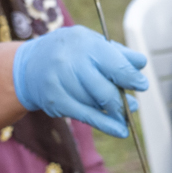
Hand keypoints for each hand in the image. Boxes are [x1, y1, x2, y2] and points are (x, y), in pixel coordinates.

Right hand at [10, 26, 148, 138]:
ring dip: (112, 112)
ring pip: (94, 103)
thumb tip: (141, 64)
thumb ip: (117, 53)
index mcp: (83, 42)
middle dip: (120, 101)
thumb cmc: (69, 53)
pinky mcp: (55, 101)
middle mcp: (69, 61)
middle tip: (132, 106)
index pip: (113, 63)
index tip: (142, 85)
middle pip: (103, 89)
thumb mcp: (91, 44)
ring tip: (122, 115)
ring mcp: (59, 82)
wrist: (30, 66)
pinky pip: (85, 115)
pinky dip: (105, 125)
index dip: (130, 77)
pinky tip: (119, 130)